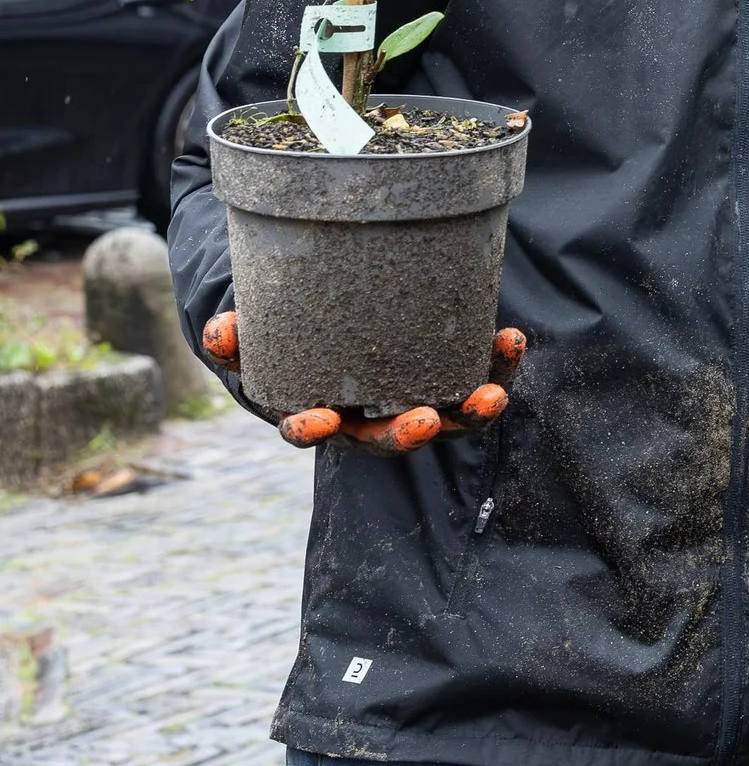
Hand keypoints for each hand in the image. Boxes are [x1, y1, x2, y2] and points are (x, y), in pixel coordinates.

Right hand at [201, 313, 524, 453]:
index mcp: (316, 410)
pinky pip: (478, 381)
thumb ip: (239, 337)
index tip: (318, 419)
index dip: (310, 428)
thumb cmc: (294, 337)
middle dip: (406, 434)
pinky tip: (510, 339)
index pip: (308, 430)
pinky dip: (496, 366)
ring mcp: (413, 404)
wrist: (336, 328)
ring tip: (491, 397)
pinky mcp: (452, 384)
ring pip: (447, 419)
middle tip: (424, 421)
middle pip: (387, 438)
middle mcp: (367, 418)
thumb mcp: (261, 336)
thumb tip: (221, 330)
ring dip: (470, 410)